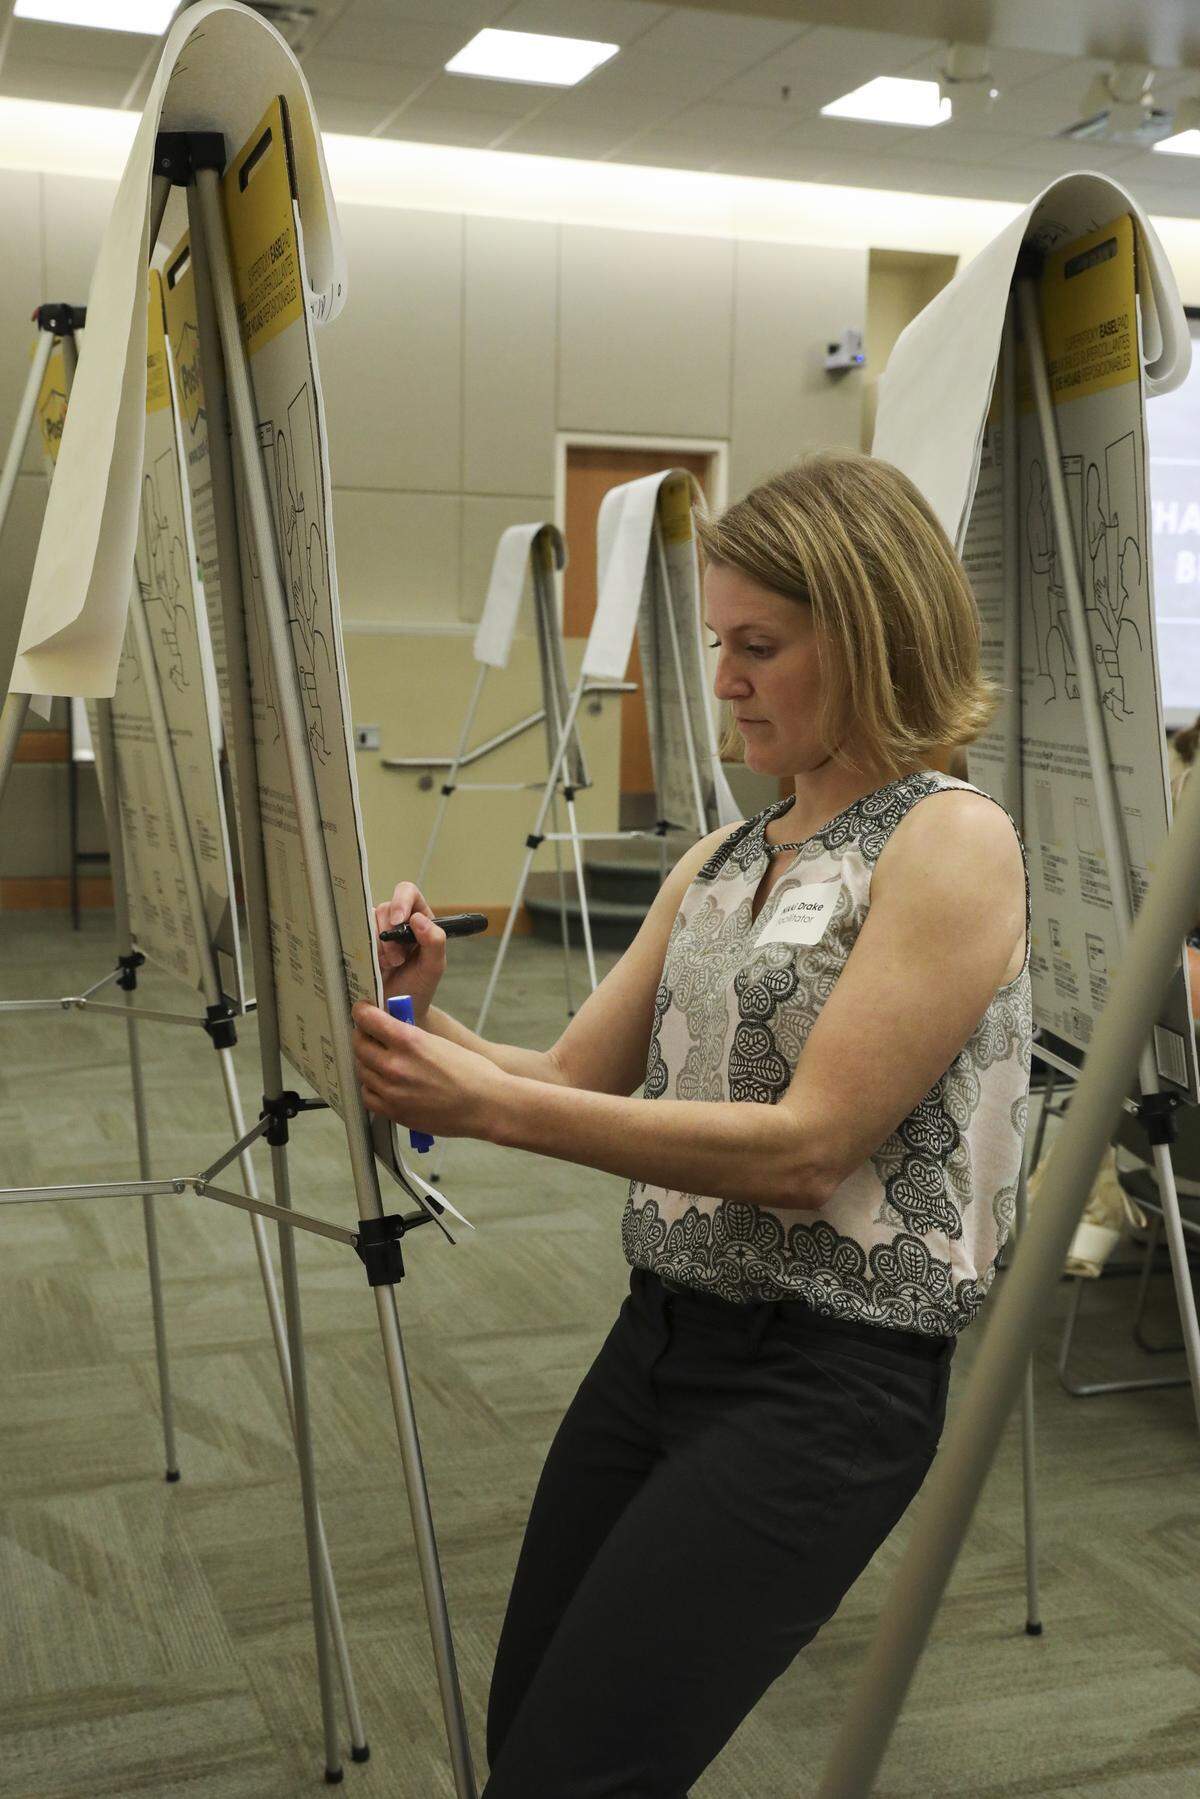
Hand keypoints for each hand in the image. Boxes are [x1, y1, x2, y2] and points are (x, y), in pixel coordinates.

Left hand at [352, 1001, 508, 1139]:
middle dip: (362, 1036)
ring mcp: (392, 1091)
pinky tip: (382, 1084)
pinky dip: (371, 1087)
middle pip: (359, 1045)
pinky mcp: (394, 1112)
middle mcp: (395, 1065)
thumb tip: (388, 1029)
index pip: (367, 1020)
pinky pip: (367, 1096)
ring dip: (367, 1062)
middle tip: (370, 1035)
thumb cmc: (472, 1072)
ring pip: (361, 1070)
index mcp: (409, 1041)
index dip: (362, 1012)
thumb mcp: (439, 1041)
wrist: (487, 1105)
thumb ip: (409, 1036)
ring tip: (380, 1060)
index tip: (362, 1011)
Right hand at [373, 881, 444, 1020]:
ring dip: (378, 946)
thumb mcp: (433, 967)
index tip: (398, 921)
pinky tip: (374, 966)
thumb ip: (435, 941)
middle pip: (384, 908)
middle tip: (397, 960)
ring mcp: (377, 932)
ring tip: (388, 966)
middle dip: (389, 935)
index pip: (408, 893)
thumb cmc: (418, 987)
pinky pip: (355, 935)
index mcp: (420, 919)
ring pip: (368, 922)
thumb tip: (418, 919)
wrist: (396, 1010)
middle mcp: (397, 921)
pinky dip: (364, 950)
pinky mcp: (361, 943)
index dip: (401, 901)